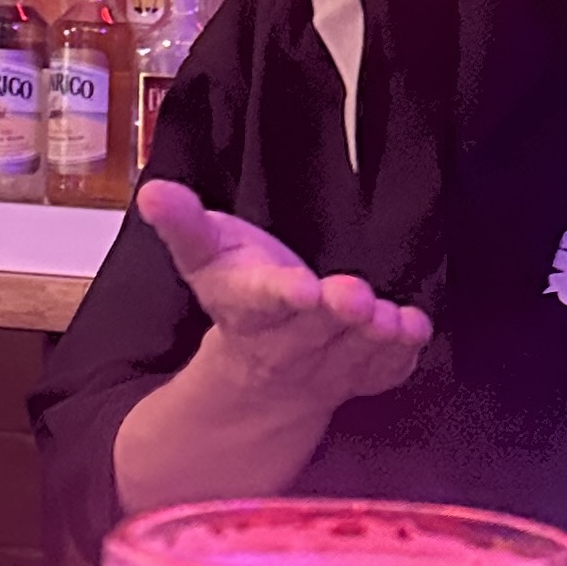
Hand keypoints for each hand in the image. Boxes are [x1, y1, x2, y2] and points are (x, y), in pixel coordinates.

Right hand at [137, 180, 431, 415]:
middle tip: (355, 295)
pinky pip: (383, 372)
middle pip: (313, 331)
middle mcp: (286, 346)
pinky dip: (400, 357)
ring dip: (374, 338)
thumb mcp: (204, 253)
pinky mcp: (362, 375)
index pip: (262, 302)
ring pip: (352, 355)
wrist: (259, 369)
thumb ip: (183, 223)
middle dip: (336, 314)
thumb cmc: (239, 290)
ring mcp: (327, 367)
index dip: (281, 295)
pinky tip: (414, 330)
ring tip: (392, 319)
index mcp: (247, 309)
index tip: (300, 287)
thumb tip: (153, 191)